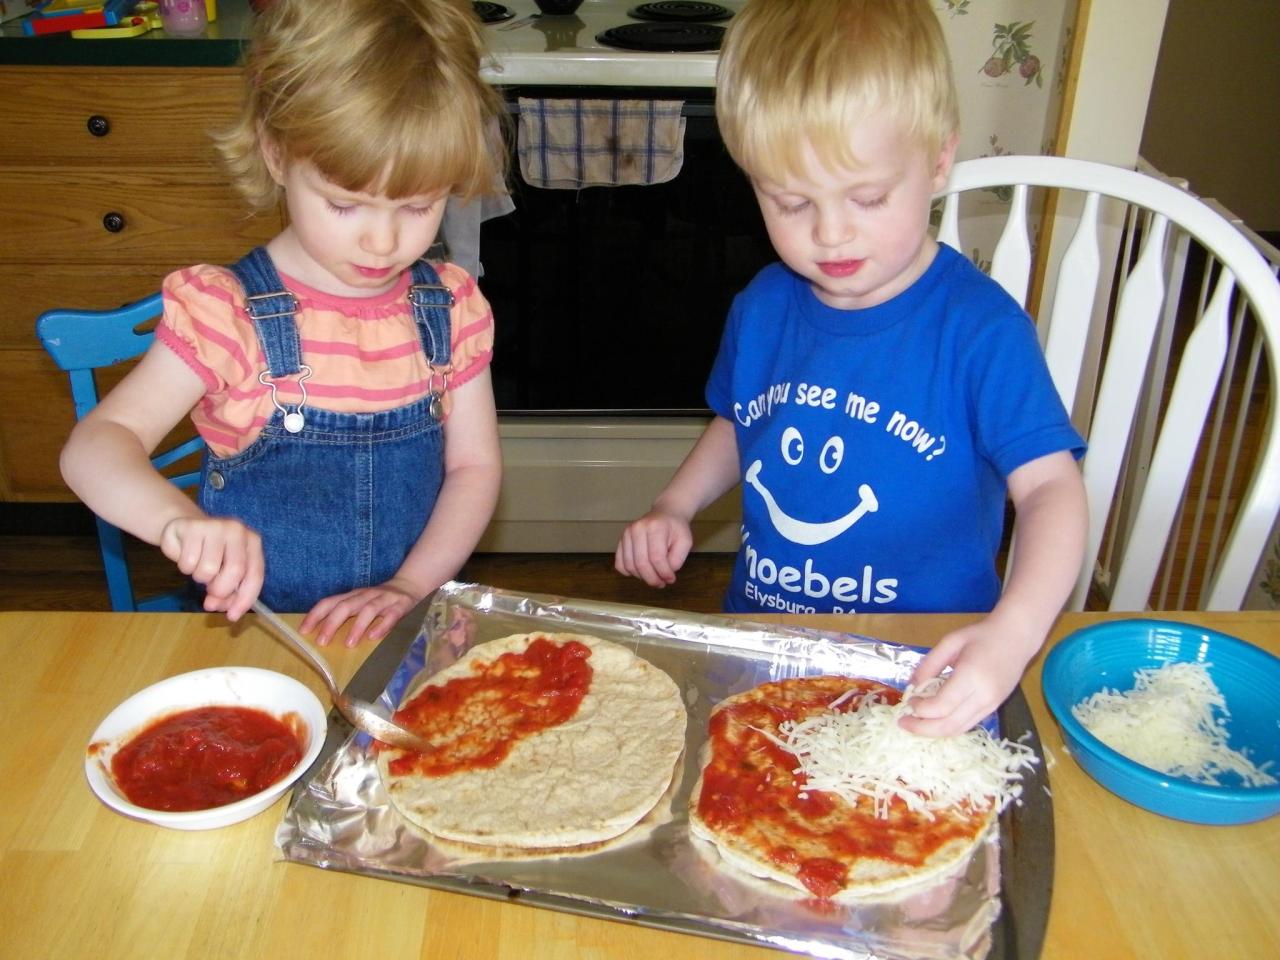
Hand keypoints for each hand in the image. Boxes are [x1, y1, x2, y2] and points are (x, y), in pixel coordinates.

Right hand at [159, 516, 263, 620]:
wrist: (185, 527)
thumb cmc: (210, 552)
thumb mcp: (224, 571)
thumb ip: (228, 590)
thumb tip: (218, 606)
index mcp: (252, 541)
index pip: (255, 574)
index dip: (245, 598)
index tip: (232, 616)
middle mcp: (237, 530)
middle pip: (235, 571)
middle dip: (220, 590)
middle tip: (210, 594)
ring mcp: (215, 525)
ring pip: (208, 569)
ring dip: (199, 577)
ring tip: (198, 566)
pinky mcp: (191, 527)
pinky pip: (188, 562)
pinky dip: (185, 567)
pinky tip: (186, 555)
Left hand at [300, 576, 421, 646]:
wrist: (410, 585)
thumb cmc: (379, 601)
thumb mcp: (360, 603)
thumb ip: (345, 614)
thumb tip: (321, 634)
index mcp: (352, 595)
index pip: (329, 602)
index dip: (315, 615)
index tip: (303, 631)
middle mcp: (365, 595)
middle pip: (345, 606)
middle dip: (332, 623)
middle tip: (322, 642)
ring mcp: (383, 600)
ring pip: (368, 610)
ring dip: (357, 626)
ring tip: (349, 644)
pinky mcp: (400, 606)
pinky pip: (390, 616)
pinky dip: (382, 626)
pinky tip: (374, 637)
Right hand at [615, 509, 692, 587]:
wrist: (666, 514)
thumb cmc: (676, 529)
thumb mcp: (685, 542)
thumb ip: (677, 559)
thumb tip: (664, 574)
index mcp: (655, 527)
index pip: (657, 558)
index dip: (664, 573)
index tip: (671, 579)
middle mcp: (637, 528)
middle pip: (641, 563)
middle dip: (652, 579)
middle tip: (661, 584)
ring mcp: (626, 534)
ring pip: (629, 566)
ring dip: (642, 577)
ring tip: (654, 577)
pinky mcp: (621, 540)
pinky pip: (620, 564)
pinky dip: (629, 572)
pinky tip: (641, 572)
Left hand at [897, 617, 1037, 736]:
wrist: (1018, 637)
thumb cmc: (982, 635)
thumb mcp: (950, 641)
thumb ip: (929, 664)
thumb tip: (912, 685)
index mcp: (971, 676)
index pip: (942, 706)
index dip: (921, 709)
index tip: (908, 701)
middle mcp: (983, 696)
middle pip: (950, 725)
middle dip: (922, 728)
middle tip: (903, 722)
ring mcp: (992, 705)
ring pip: (959, 729)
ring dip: (934, 732)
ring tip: (915, 724)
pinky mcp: (994, 708)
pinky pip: (968, 724)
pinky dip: (948, 726)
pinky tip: (934, 719)